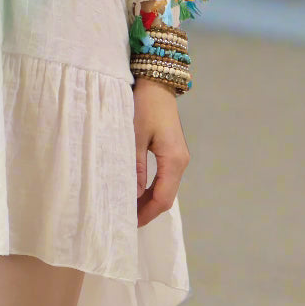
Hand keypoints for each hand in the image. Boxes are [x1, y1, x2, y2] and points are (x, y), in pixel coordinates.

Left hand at [132, 77, 189, 227]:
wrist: (157, 82)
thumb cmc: (144, 106)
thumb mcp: (134, 135)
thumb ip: (134, 167)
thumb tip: (132, 196)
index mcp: (174, 161)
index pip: (163, 198)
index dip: (146, 214)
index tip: (129, 223)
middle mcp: (180, 162)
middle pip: (166, 196)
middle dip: (147, 210)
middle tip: (124, 219)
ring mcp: (178, 156)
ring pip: (165, 187)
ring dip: (148, 200)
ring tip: (127, 208)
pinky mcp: (172, 150)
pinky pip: (164, 177)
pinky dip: (151, 188)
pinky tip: (136, 191)